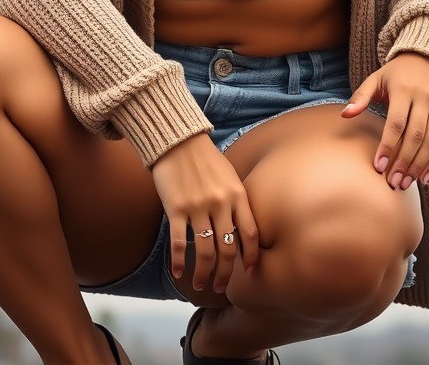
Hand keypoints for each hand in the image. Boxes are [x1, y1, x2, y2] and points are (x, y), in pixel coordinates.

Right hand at [149, 132, 260, 293]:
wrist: (178, 141)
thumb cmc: (205, 159)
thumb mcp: (230, 176)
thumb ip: (237, 200)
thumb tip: (241, 228)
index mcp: (237, 195)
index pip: (250, 234)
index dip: (251, 257)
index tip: (248, 271)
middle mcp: (221, 203)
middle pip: (228, 249)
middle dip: (226, 273)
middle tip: (221, 287)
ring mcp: (198, 207)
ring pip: (206, 251)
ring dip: (204, 274)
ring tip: (200, 285)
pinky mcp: (176, 209)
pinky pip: (180, 243)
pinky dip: (179, 262)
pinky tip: (178, 273)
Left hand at [340, 51, 428, 190]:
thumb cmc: (397, 73)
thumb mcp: (376, 79)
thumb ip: (360, 96)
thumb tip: (344, 115)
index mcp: (404, 89)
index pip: (396, 123)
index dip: (388, 146)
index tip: (379, 166)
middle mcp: (425, 99)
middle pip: (415, 136)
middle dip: (404, 162)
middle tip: (393, 182)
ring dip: (419, 166)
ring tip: (405, 183)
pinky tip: (424, 177)